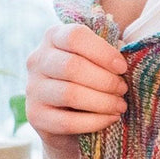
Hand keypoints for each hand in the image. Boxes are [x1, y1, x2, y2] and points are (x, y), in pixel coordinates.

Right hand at [25, 23, 129, 144]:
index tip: (122, 68)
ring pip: (70, 94)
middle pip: (72, 66)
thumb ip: (108, 52)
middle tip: (123, 89)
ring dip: (103, 102)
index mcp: (54, 37)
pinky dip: (95, 121)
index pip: (75, 36)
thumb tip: (126, 53)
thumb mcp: (98, 59)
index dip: (103, 52)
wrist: (69, 117)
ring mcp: (33, 88)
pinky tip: (111, 119)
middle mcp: (38, 60)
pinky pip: (67, 121)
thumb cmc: (91, 78)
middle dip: (105, 80)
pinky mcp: (35, 116)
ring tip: (120, 106)